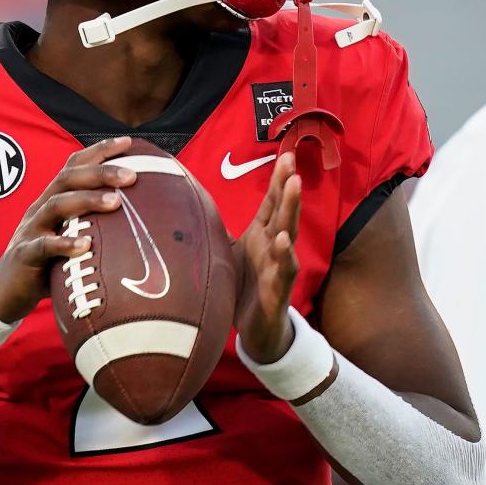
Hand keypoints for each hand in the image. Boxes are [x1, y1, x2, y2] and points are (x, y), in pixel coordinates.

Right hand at [0, 137, 136, 323]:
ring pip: (56, 205)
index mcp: (53, 199)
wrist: (8, 290)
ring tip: (116, 202)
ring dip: (87, 200)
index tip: (128, 143)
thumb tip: (145, 222)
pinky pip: (44, 246)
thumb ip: (96, 225)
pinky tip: (86, 245)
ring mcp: (31, 230)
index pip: (74, 166)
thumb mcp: (71, 236)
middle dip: (100, 172)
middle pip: (67, 178)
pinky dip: (64, 244)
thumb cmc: (50, 262)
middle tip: (131, 175)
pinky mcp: (25, 255)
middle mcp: (41, 208)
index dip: (99, 151)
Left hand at [235, 152, 300, 365]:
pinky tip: (284, 241)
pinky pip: (283, 271)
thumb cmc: (244, 286)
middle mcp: (273, 247)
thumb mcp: (227, 253)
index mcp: (262, 235)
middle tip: (290, 161)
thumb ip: (217, 230)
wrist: (257, 330)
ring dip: (291, 211)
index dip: (278, 179)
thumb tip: (191, 205)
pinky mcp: (278, 290)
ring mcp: (279, 267)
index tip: (284, 154)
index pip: (272, 202)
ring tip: (294, 186)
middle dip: (287, 186)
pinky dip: (284, 255)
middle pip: (282, 211)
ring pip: (287, 234)